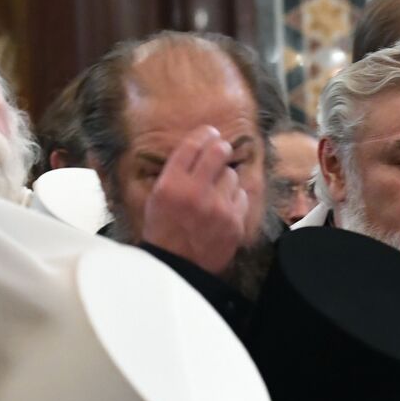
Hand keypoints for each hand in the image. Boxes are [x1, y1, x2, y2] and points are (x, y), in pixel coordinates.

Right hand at [140, 129, 248, 275]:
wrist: (178, 267)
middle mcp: (195, 193)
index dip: (203, 134)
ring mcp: (218, 208)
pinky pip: (242, 195)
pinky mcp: (234, 222)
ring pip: (232, 174)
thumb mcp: (157, 198)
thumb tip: (199, 146)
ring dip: (225, 179)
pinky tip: (223, 208)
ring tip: (214, 193)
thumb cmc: (165, 231)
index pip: (193, 145)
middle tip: (220, 150)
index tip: (209, 133)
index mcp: (171, 185)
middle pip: (219, 151)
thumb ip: (175, 172)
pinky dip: (234, 198)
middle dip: (220, 148)